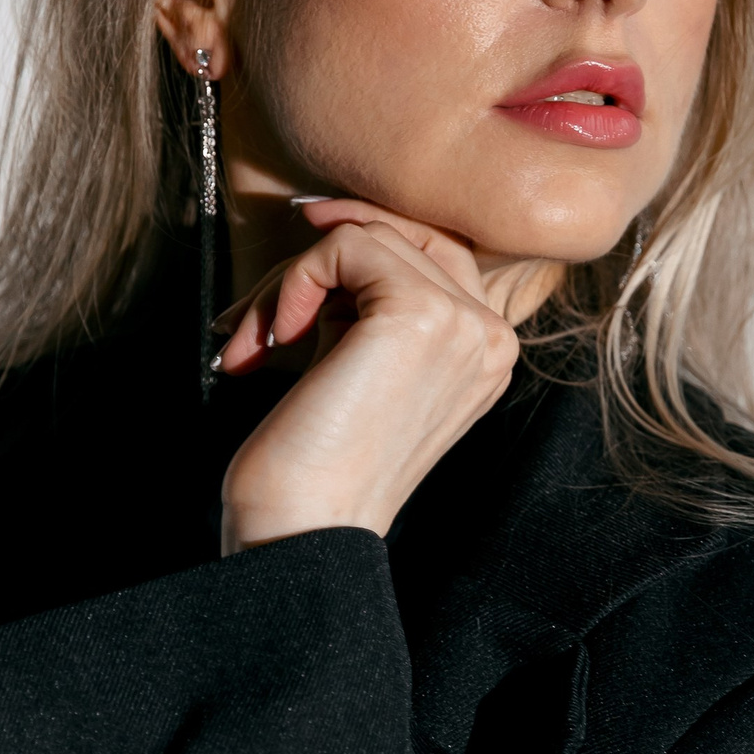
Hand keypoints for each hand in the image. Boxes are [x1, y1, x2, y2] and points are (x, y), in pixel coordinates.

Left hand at [214, 199, 521, 551]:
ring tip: (262, 340)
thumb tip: (336, 227)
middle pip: (402, 235)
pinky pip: (346, 246)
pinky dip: (295, 280)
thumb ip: (370, 305)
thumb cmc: (316, 463)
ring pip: (368, 236)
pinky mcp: (421, 314)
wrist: (304, 526)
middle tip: (265, 314)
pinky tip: (279, 337)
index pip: (434, 250)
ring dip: (293, 280)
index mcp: (485, 352)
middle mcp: (491, 335)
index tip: (306, 237)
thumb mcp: (361, 364)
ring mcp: (464, 324)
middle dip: (318, 262)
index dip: (366, 233)